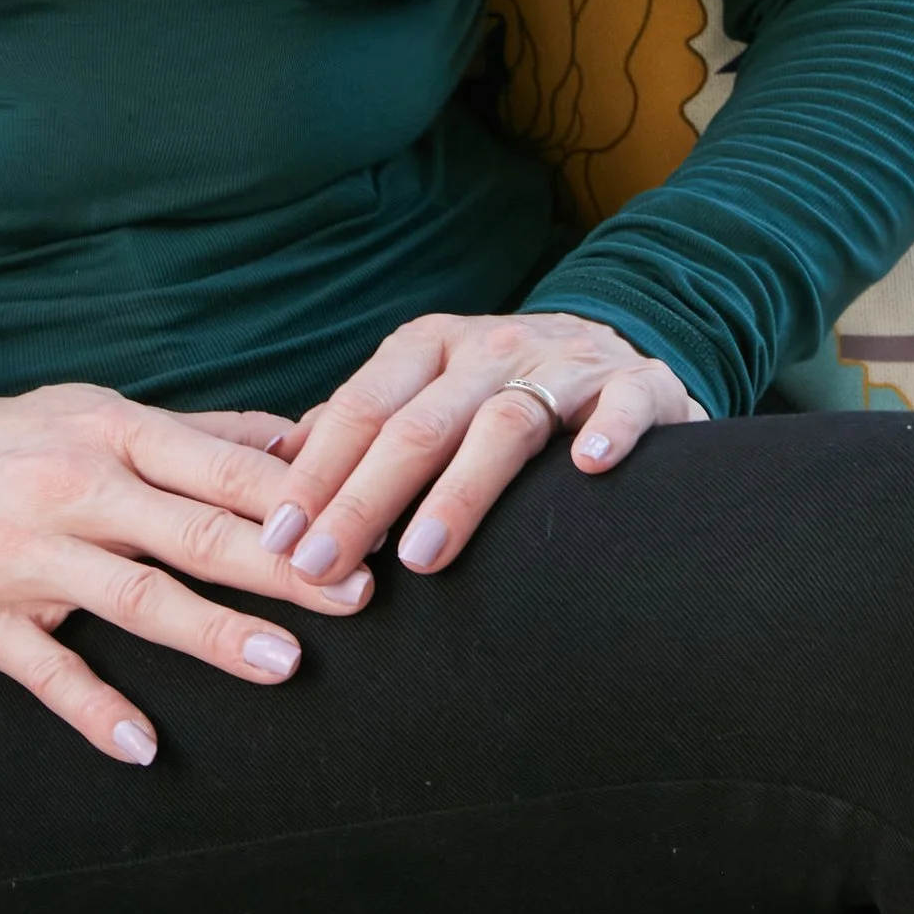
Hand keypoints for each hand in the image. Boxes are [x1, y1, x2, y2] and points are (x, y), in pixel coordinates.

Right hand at [0, 383, 380, 766]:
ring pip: (131, 597)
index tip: (364, 527)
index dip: (293, 499)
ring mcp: (24, 554)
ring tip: (283, 666)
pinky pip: (44, 668)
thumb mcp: (98, 413)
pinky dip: (93, 708)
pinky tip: (142, 746)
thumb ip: (198, 433)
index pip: (219, 466)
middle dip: (278, 567)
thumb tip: (301, 437)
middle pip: (191, 531)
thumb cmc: (7, 439)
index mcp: (112, 434)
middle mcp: (74, 488)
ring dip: (210, 634)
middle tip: (355, 598)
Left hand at [256, 311, 704, 585]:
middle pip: (417, 424)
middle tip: (321, 568)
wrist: (622, 346)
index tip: (278, 539)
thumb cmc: (503, 387)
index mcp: (430, 347)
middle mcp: (491, 348)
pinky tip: (590, 470)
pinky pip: (624, 405)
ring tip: (422, 557)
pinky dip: (610, 432)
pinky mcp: (639, 386)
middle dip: (362, 500)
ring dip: (459, 491)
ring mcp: (566, 365)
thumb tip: (274, 461)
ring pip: (504, 423)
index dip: (316, 474)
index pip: (361, 409)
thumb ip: (358, 421)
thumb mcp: (426, 388)